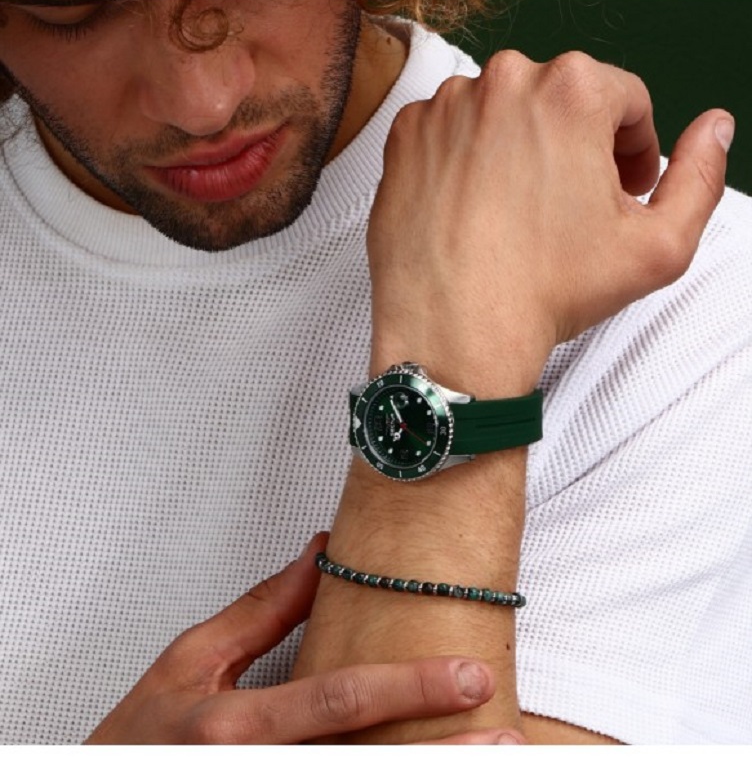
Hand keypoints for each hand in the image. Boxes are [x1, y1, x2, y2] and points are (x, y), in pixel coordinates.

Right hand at [86, 533, 521, 743]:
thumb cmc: (139, 736)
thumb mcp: (191, 659)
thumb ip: (262, 609)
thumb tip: (321, 556)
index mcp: (236, 727)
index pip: (340, 701)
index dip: (410, 687)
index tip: (467, 676)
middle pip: (366, 766)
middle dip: (444, 756)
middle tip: (504, 735)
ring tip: (490, 759)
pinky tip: (424, 768)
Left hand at [368, 50, 731, 394]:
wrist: (455, 332)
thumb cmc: (542, 293)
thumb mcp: (657, 248)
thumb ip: (700, 179)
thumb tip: (711, 132)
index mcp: (572, 92)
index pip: (624, 99)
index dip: (633, 147)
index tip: (619, 185)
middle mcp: (502, 83)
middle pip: (560, 102)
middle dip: (576, 148)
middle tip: (569, 207)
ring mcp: (445, 109)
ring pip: (503, 116)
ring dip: (519, 151)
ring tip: (519, 213)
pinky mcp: (405, 139)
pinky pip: (450, 134)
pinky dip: (466, 161)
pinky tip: (475, 210)